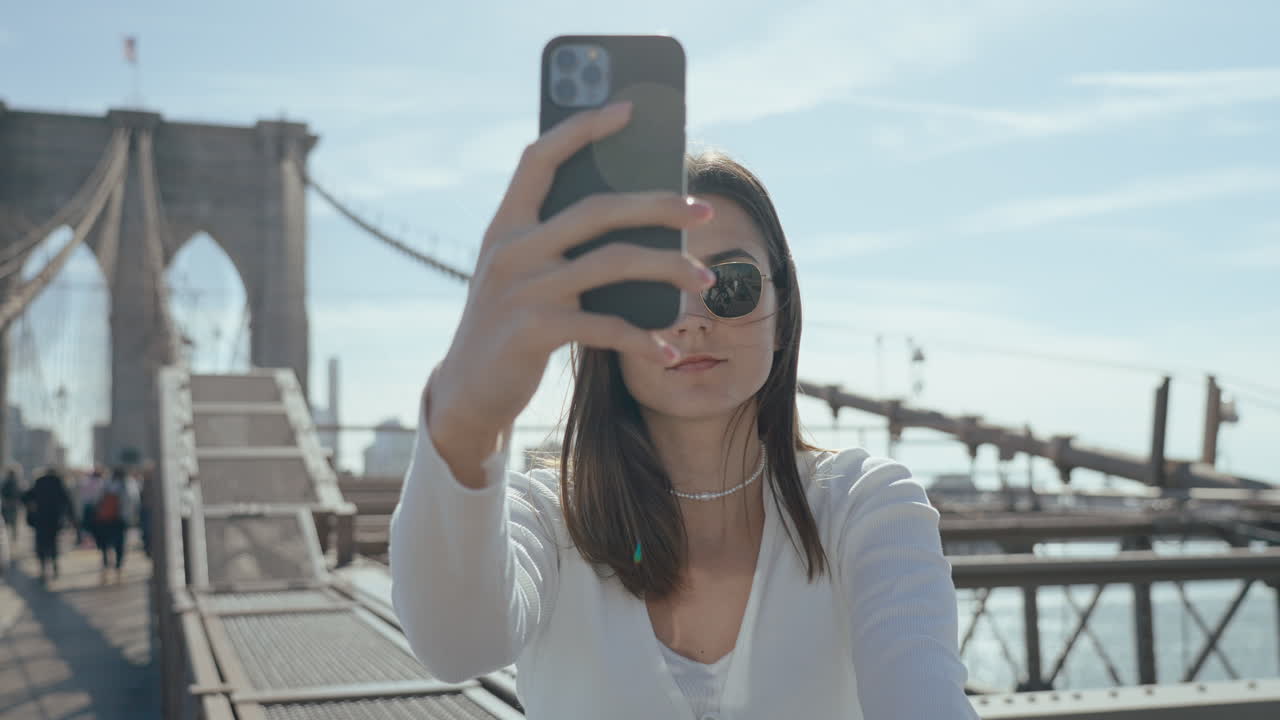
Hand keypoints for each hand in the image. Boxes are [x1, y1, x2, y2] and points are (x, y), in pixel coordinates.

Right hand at [429, 100, 715, 442]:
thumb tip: (642, 216)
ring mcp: (521, 288)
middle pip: (598, 208)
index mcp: (506, 224)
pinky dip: (644, 339)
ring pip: (614, 262)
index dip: (582, 127)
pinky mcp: (533, 331)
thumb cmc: (511, 324)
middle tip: (704, 212)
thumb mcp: (523, 274)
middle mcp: (510, 248)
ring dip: (669, 268)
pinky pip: (606, 326)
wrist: (469, 390)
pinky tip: (669, 350)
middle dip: (659, 205)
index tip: (628, 109)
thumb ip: (559, 242)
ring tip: (704, 279)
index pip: (541, 156)